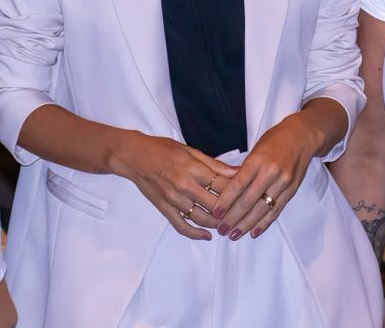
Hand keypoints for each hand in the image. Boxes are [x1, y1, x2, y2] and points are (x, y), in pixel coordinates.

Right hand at [112, 132, 238, 240]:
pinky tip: (207, 236)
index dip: (238, 192)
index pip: (223, 186)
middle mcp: (185, 186)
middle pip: (216, 205)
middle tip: (243, 214)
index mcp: (193, 169)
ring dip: (217, 224)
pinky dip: (195, 234)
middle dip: (232, 211)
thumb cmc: (162, 149)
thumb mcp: (191, 151)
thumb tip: (237, 172)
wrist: (135, 156)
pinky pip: (182, 226)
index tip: (249, 196)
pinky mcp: (165, 209)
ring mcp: (174, 200)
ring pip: (202, 219)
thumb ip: (215, 165)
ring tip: (229, 224)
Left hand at [211, 113, 322, 240]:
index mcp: (257, 161)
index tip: (215, 213)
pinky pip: (276, 210)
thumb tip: (227, 190)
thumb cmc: (274, 140)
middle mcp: (270, 173)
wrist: (302, 136)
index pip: (237, 185)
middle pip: (248, 201)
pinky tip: (254, 232)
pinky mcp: (291, 190)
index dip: (225, 202)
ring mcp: (283, 183)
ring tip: (234, 235)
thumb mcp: (255, 150)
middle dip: (233, 218)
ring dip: (246, 224)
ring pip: (262, 209)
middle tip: (221, 229)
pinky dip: (264, 223)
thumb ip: (243, 170)